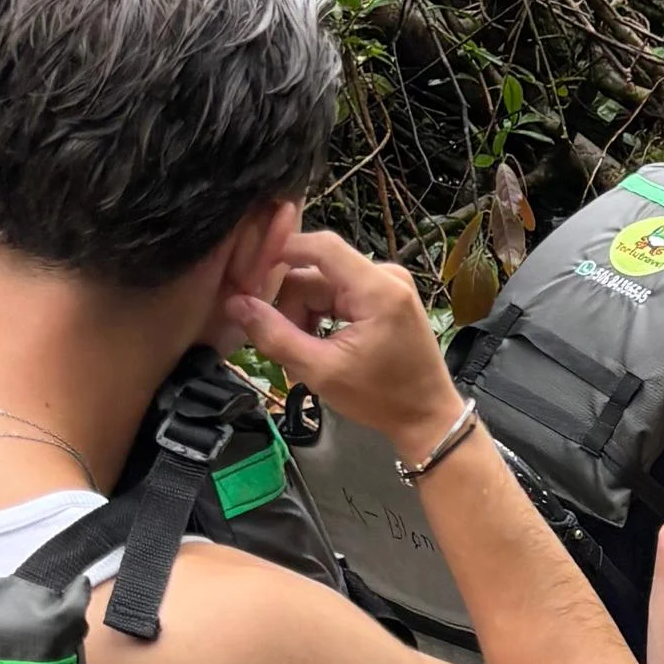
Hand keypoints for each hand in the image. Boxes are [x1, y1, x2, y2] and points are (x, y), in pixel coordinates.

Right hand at [226, 225, 462, 457]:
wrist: (427, 417)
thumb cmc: (381, 398)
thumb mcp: (321, 370)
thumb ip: (275, 334)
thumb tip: (236, 303)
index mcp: (377, 288)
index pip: (320, 246)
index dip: (280, 252)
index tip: (248, 276)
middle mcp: (385, 276)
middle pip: (315, 274)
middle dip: (292, 309)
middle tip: (287, 351)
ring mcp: (387, 285)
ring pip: (322, 287)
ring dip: (305, 318)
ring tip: (307, 358)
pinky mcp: (385, 298)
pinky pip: (338, 296)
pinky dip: (322, 319)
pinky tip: (321, 348)